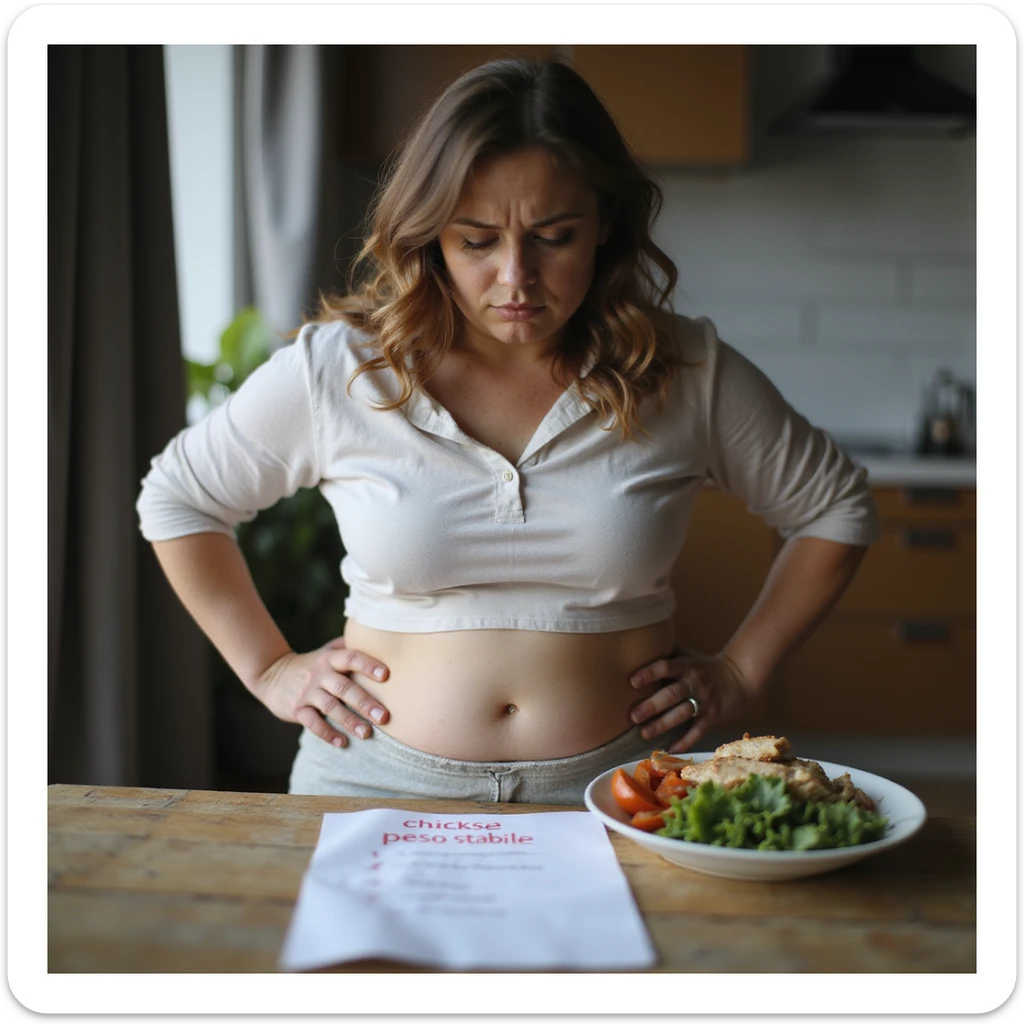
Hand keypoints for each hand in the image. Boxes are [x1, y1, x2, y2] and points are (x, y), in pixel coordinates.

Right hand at [253, 637, 390, 747]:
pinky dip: (327, 733)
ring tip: (367, 733)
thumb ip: (348, 647)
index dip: (368, 665)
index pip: (351, 658)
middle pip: (344, 687)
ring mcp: (307, 692)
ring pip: (330, 706)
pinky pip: (312, 722)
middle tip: (384, 717)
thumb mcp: (326, 651)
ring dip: (349, 721)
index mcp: (330, 659)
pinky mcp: (297, 709)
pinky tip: (342, 743)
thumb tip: (378, 639)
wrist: (272, 675)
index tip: (386, 675)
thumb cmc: (311, 665)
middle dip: (365, 702)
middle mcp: (320, 674)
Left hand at [628, 646, 757, 753]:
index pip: (666, 667)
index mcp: (686, 666)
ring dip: (662, 724)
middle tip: (633, 716)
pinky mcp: (713, 716)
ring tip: (644, 733)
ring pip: (682, 713)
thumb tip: (637, 647)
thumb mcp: (687, 656)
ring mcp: (705, 700)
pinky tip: (670, 748)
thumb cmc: (704, 667)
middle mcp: (694, 682)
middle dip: (652, 705)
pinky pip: (698, 731)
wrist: (739, 677)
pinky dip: (685, 741)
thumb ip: (666, 654)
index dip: (650, 673)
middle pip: (672, 694)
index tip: (632, 681)